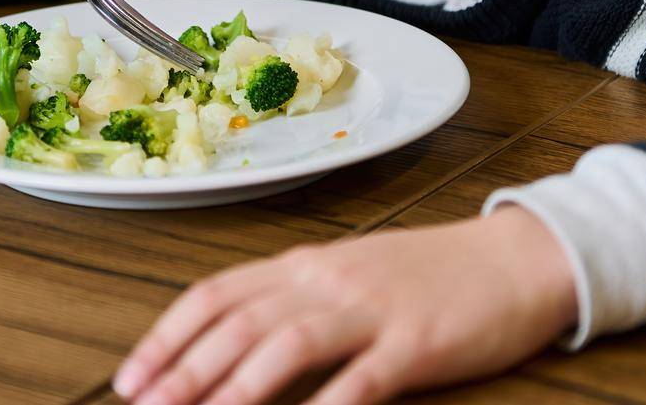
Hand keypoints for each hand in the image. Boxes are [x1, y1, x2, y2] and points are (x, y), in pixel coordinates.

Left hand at [114, 207, 577, 404]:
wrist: (515, 258)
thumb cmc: (427, 275)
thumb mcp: (348, 276)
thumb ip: (292, 301)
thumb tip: (225, 346)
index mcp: (306, 265)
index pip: (218, 293)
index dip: (168, 335)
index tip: (131, 378)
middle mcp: (328, 281)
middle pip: (241, 322)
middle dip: (185, 369)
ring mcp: (373, 309)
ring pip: (289, 343)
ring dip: (238, 387)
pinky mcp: (417, 342)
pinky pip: (364, 378)